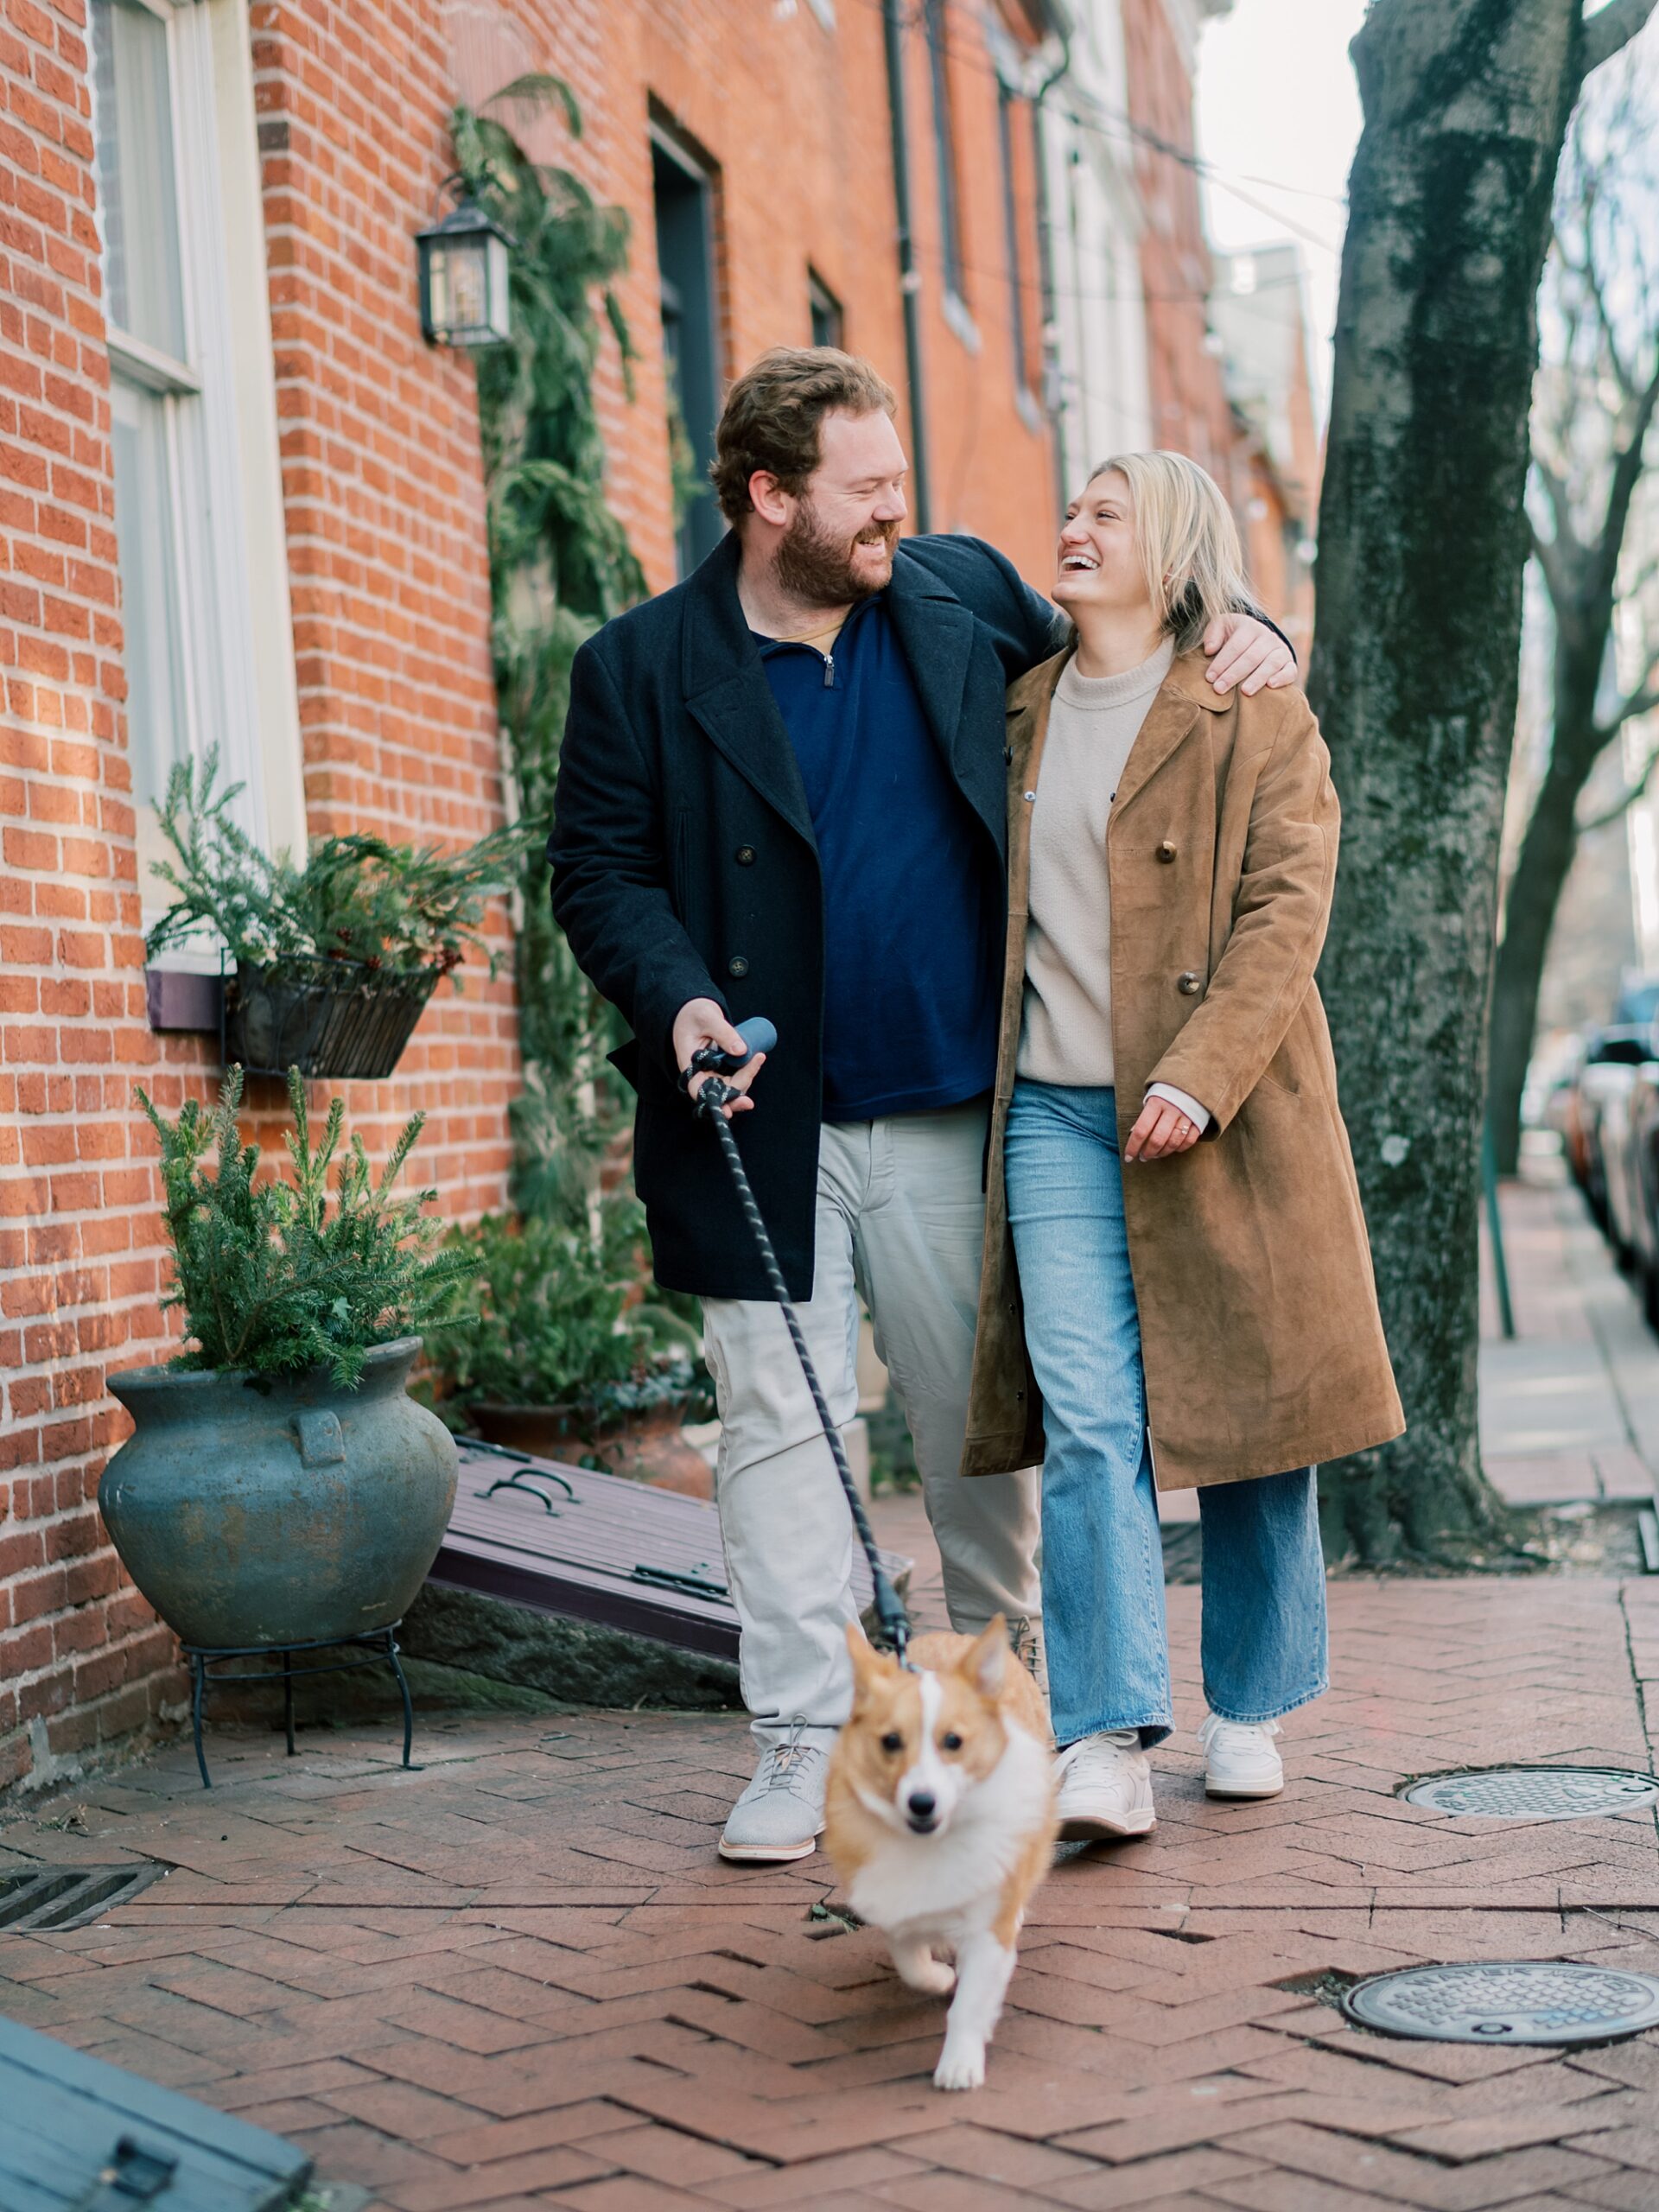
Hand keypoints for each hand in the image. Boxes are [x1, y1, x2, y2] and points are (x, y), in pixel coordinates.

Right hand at [673, 998, 765, 1118]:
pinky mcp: (722, 1068)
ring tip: (759, 1058)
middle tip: (750, 1097)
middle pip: (718, 1094)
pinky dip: (747, 1071)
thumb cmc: (695, 1013)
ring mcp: (712, 1072)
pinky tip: (758, 1059)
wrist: (695, 1011)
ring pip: (730, 1087)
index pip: (698, 1090)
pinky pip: (736, 1076)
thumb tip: (742, 1051)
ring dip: (746, 1080)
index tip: (732, 1105)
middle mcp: (700, 1074)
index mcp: (689, 1066)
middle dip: (736, 1097)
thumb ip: (723, 1032)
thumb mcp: (706, 1017)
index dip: (714, 1101)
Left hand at [1124, 1095, 1202, 1162]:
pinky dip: (1179, 1148)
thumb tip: (1133, 1136)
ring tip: (1155, 1155)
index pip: (1141, 1130)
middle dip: (1148, 1153)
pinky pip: (1189, 1141)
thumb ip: (1144, 1117)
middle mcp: (1172, 1109)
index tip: (1128, 1157)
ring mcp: (1187, 1116)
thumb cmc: (1166, 1093)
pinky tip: (1172, 1149)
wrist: (1192, 1079)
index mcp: (1156, 1102)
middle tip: (1143, 1157)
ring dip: (1162, 1153)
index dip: (1133, 1146)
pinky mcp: (1199, 1121)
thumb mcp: (1152, 1099)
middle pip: (1158, 1139)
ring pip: (1173, 1143)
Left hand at [1202, 612, 1295, 696]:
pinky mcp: (1289, 664)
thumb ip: (1213, 634)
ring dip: (1257, 678)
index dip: (1222, 662)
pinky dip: (1282, 678)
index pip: (1236, 645)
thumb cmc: (1233, 638)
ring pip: (1271, 663)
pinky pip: (1290, 671)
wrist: (1257, 642)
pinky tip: (1271, 685)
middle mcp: (1267, 637)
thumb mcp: (1222, 628)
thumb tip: (1210, 650)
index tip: (1210, 677)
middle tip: (1219, 689)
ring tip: (1245, 692)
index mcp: (1249, 627)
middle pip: (1251, 656)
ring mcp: (1280, 650)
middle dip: (1234, 674)